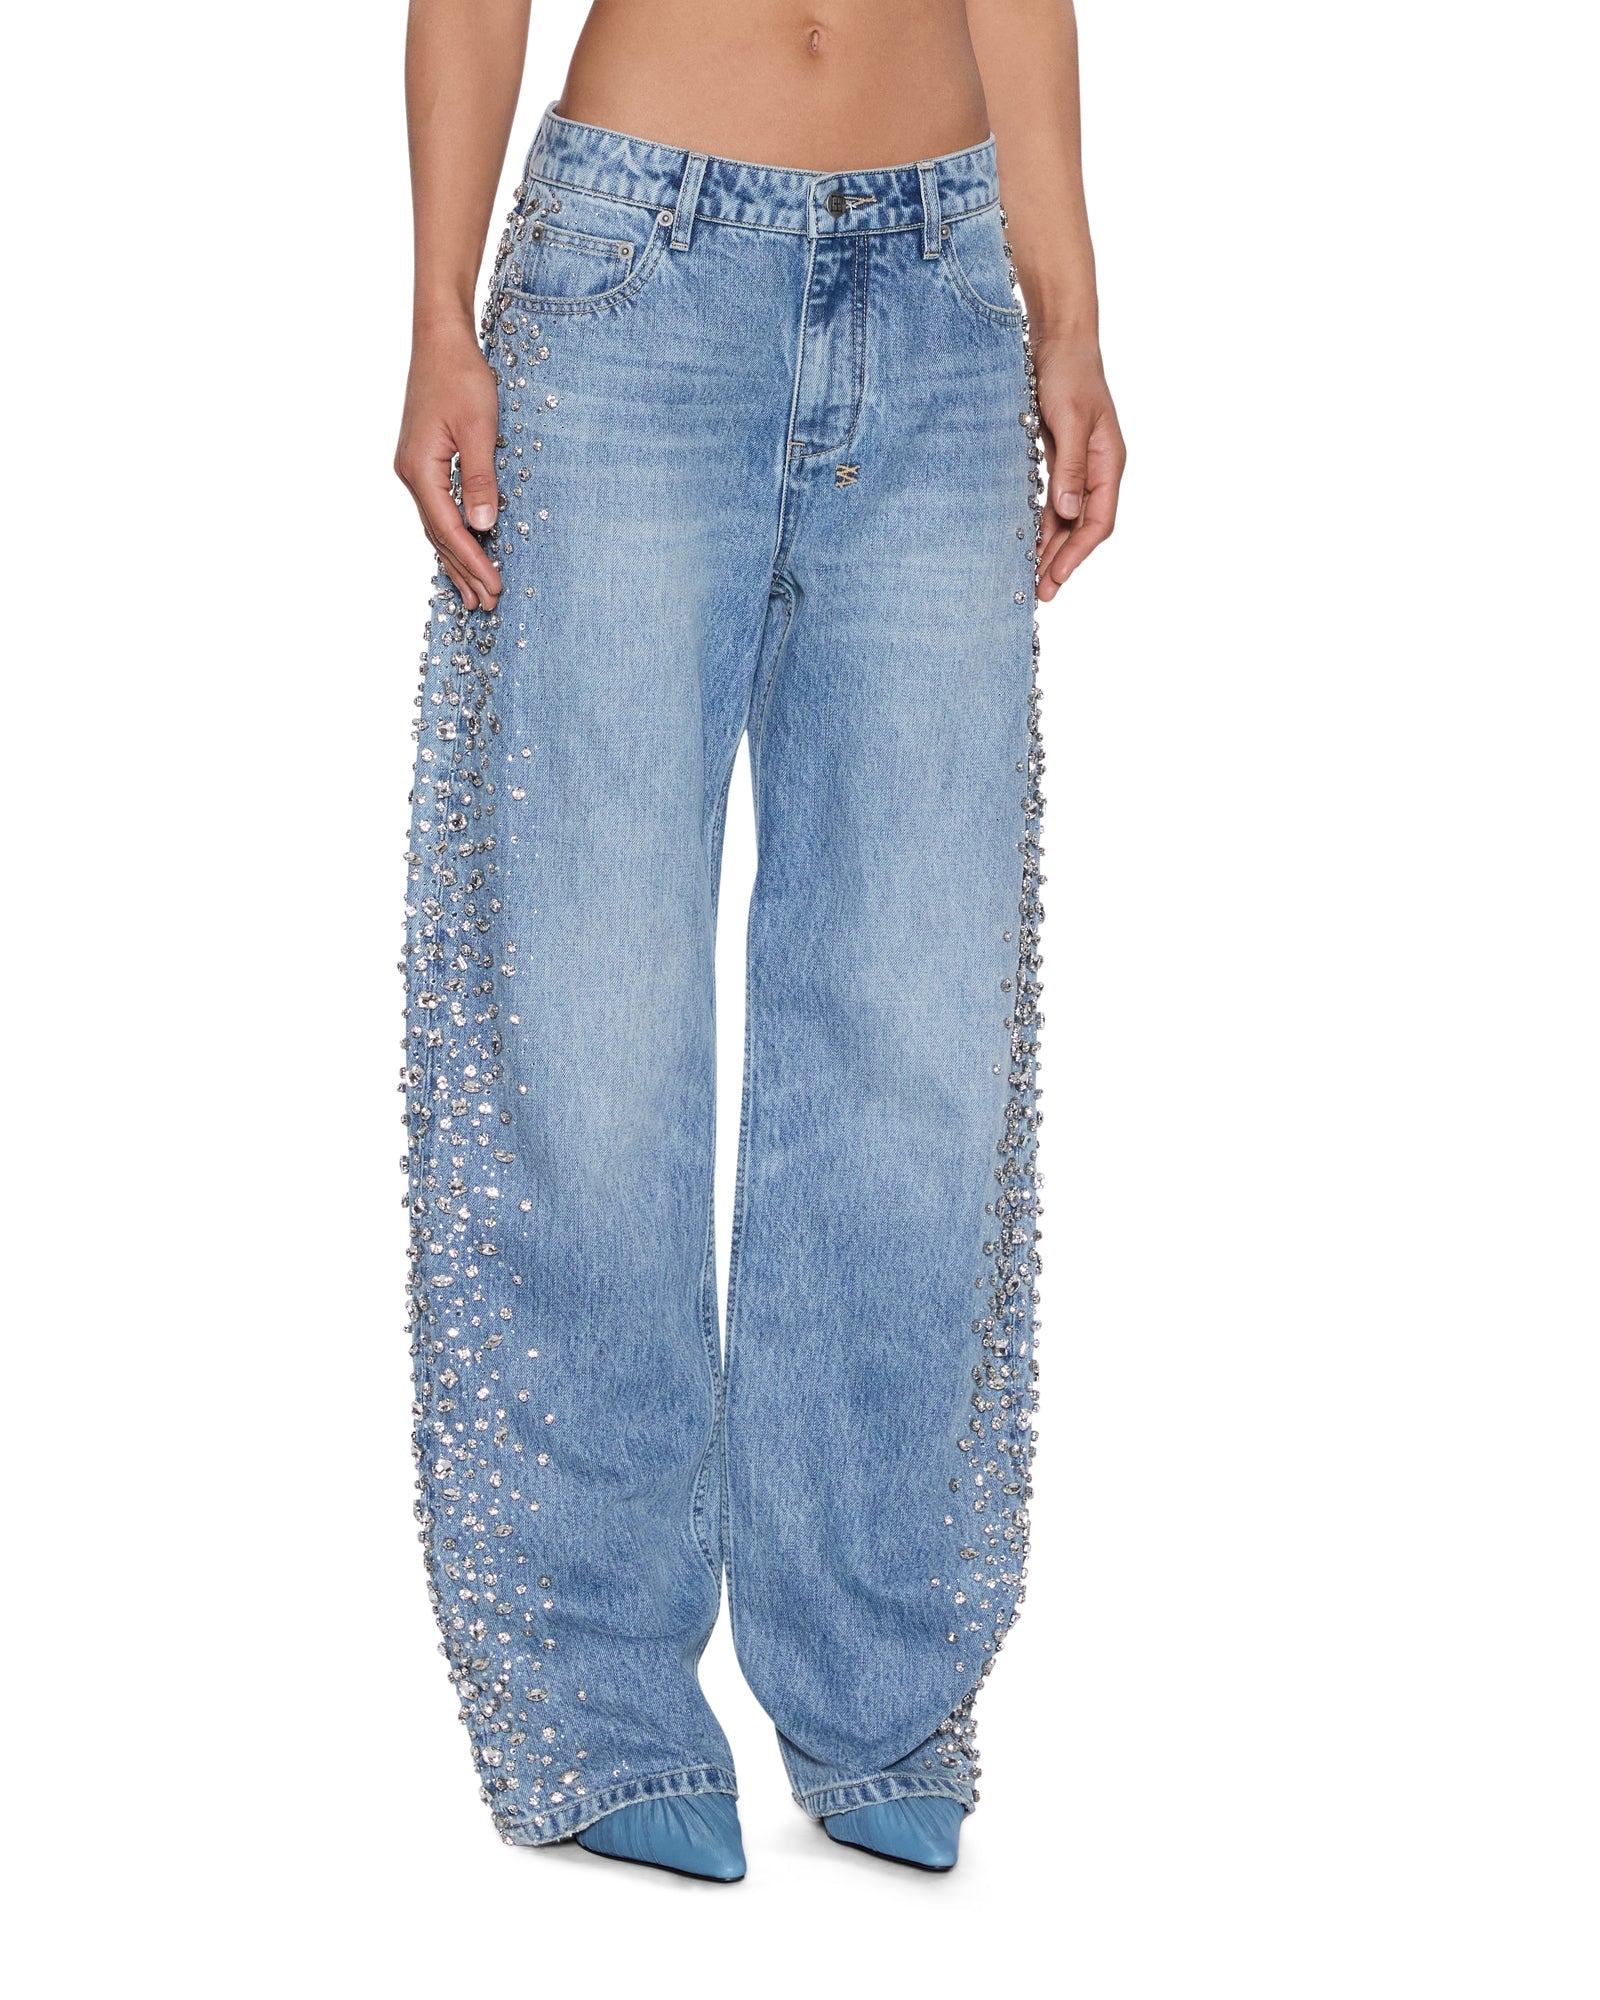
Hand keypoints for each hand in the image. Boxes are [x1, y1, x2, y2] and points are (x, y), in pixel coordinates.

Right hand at [395, 325, 502, 611]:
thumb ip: (481, 479)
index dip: (472, 561)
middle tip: (486, 605)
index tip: (494, 587)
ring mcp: (414, 469)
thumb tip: (484, 526)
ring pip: (435, 526)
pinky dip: (450, 536)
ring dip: (455, 560)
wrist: (440, 339)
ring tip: (471, 594)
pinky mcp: (423, 462)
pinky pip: (437, 510)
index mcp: (420, 470)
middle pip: (438, 535)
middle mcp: (411, 474)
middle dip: (463, 571)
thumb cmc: (461, 376)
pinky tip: (459, 552)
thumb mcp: (478, 429)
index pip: (448, 529)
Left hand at [1031, 335, 1125, 601]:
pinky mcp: (1060, 459)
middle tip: (1040, 592)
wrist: (1058, 339)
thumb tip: (1068, 512)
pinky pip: (1054, 502)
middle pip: (1083, 528)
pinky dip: (1043, 525)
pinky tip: (1029, 542)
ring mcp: (1079, 466)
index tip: (1056, 577)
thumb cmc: (1069, 373)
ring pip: (1068, 519)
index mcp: (1109, 463)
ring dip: (1052, 548)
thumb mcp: (1071, 420)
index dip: (1078, 554)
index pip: (1098, 522)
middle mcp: (1097, 470)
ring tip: (1032, 576)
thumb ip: (1070, 467)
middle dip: (1063, 561)